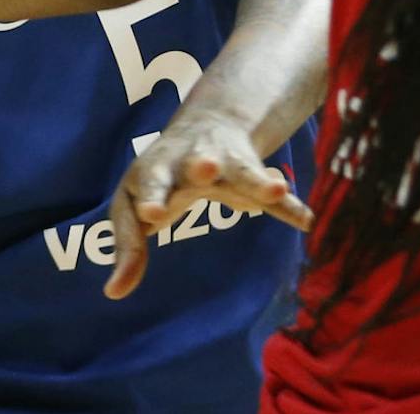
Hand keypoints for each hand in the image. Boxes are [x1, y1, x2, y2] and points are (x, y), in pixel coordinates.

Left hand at [101, 110, 314, 300]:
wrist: (206, 126)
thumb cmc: (160, 178)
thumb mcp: (135, 205)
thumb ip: (129, 247)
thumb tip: (114, 294)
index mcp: (157, 170)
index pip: (150, 183)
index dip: (152, 198)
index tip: (153, 213)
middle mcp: (191, 162)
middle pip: (195, 163)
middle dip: (201, 165)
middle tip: (205, 167)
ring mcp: (225, 165)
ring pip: (242, 171)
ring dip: (255, 179)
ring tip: (274, 187)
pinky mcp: (253, 173)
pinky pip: (273, 194)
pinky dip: (288, 206)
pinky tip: (305, 220)